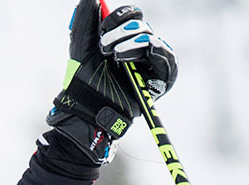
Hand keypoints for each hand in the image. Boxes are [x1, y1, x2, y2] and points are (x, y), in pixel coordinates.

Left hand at [47, 0, 177, 163]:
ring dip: (133, 43)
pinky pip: (167, 59)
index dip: (118, 17)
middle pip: (141, 25)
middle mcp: (138, 47)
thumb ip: (85, 16)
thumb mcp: (81, 42)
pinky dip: (158, 50)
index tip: (102, 30)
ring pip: (152, 39)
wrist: (87, 105)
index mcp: (122, 37)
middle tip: (104, 47)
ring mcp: (150, 63)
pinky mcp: (160, 79)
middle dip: (122, 31)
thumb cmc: (83, 78)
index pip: (131, 15)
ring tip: (115, 56)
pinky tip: (148, 49)